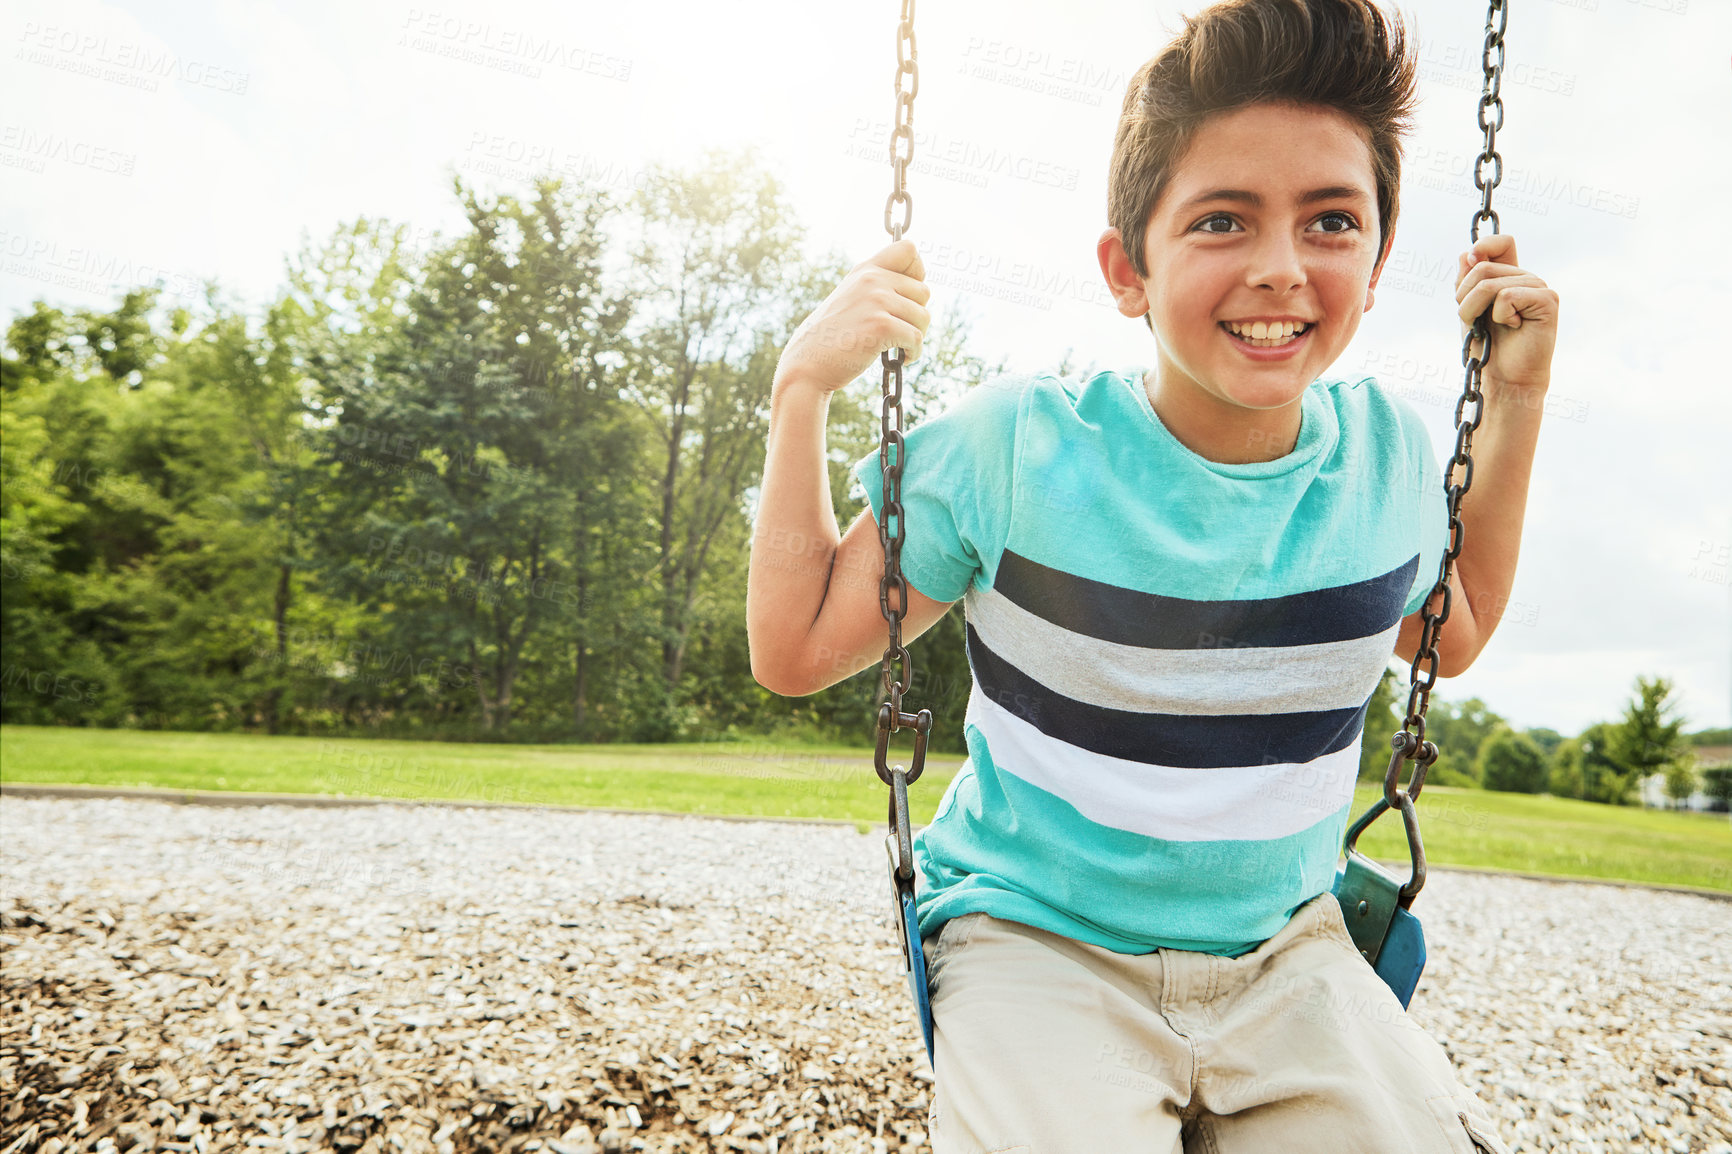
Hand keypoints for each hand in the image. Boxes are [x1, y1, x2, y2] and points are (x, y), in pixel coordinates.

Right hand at [774, 238, 930, 395]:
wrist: (808, 364)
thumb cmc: (832, 337)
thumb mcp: (851, 299)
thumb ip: (877, 288)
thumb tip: (921, 289)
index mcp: (865, 270)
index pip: (909, 249)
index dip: (917, 273)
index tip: (908, 296)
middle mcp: (872, 280)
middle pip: (924, 291)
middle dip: (917, 315)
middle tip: (900, 331)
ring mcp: (877, 301)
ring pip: (923, 317)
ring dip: (916, 337)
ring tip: (898, 347)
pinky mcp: (881, 326)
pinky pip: (917, 338)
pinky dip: (913, 353)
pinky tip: (900, 358)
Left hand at [1454, 233, 1558, 392]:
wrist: (1503, 377)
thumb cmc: (1486, 345)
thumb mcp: (1468, 308)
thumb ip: (1467, 280)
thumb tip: (1469, 253)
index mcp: (1509, 275)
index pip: (1502, 242)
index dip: (1483, 245)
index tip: (1470, 260)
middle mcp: (1526, 277)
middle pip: (1482, 267)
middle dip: (1464, 298)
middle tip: (1475, 320)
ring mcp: (1539, 287)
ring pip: (1489, 283)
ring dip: (1475, 311)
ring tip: (1492, 327)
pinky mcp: (1547, 301)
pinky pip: (1507, 296)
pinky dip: (1499, 316)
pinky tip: (1514, 326)